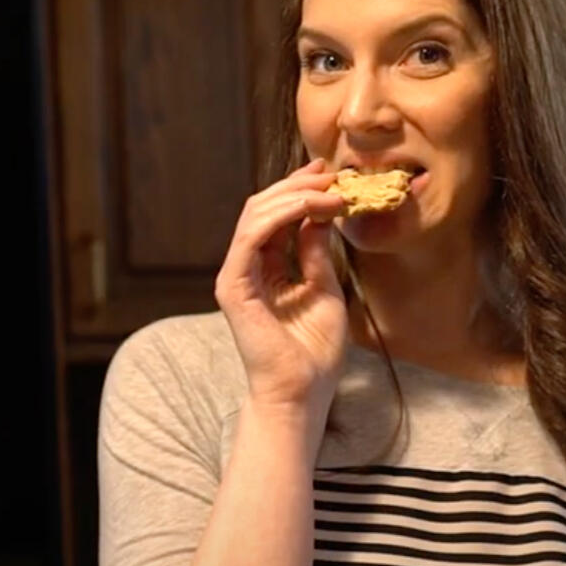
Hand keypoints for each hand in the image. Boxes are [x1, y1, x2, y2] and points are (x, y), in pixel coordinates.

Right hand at [214, 158, 347, 412]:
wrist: (302, 391)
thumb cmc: (315, 352)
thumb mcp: (325, 290)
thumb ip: (317, 253)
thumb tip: (321, 215)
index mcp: (267, 270)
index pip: (277, 218)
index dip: (302, 191)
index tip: (331, 175)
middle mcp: (247, 267)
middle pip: (264, 209)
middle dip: (298, 186)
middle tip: (332, 174)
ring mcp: (237, 276)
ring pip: (257, 215)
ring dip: (296, 196)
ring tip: (331, 190)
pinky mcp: (234, 286)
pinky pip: (253, 237)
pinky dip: (283, 215)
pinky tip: (312, 206)